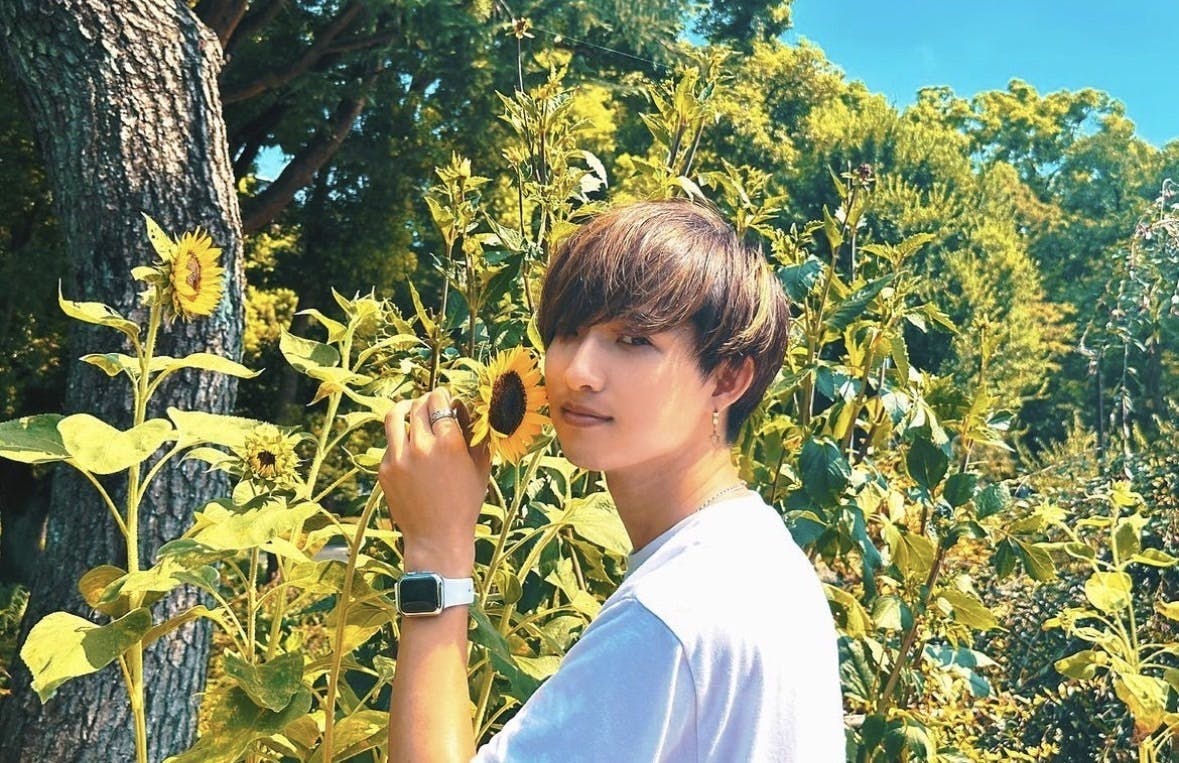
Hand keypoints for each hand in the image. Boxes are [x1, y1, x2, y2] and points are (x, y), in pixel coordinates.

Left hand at [379, 388, 490, 575]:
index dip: (443, 394)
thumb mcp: (480, 468)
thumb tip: (468, 410)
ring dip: (405, 408)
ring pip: (395, 416)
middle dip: (426, 401)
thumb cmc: (465, 504)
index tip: (445, 397)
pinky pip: (390, 442)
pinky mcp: (384, 469)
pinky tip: (410, 447)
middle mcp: (421, 445)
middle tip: (432, 405)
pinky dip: (400, 438)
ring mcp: (398, 457)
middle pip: (418, 405)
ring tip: (410, 410)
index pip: (439, 400)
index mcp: (449, 443)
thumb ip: (476, 436)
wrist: (437, 538)